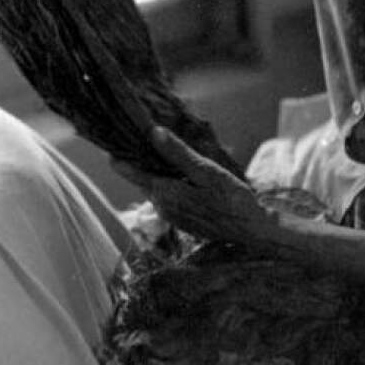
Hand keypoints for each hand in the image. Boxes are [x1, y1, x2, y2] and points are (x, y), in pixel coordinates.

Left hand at [113, 127, 275, 243]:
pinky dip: (165, 181)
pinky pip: (165, 196)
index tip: (111, 138)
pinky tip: (175, 169)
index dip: (119, 154)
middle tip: (136, 134)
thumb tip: (153, 132)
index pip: (130, 171)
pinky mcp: (181, 219)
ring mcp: (171, 215)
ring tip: (154, 145)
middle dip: (137, 158)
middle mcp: (162, 207)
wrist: (252, 232)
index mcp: (165, 193)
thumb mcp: (207, 172)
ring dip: (153, 169)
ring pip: (153, 187)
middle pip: (140, 178)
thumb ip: (179, 154)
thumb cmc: (233, 200)